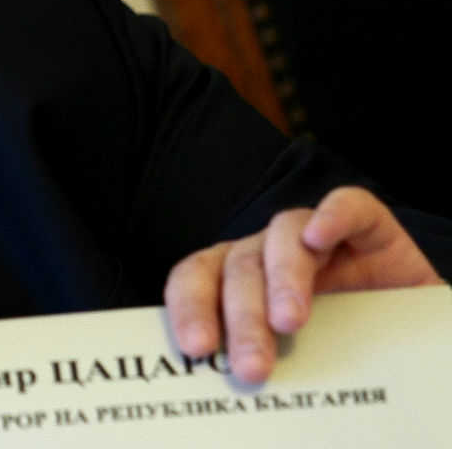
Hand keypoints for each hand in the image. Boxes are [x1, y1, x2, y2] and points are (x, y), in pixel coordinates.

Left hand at [164, 186, 441, 383]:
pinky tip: (320, 237)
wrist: (406, 320)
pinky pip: (345, 205)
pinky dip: (331, 216)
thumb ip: (268, 358)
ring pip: (282, 236)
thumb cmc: (345, 339)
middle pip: (239, 266)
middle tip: (252, 364)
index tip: (197, 347)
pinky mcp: (365, 223)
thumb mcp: (299, 352)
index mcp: (238, 277)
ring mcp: (314, 233)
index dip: (190, 307)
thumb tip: (236, 392)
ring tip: (290, 322)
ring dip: (282, 279)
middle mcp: (268, 250)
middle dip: (243, 318)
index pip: (195, 277)